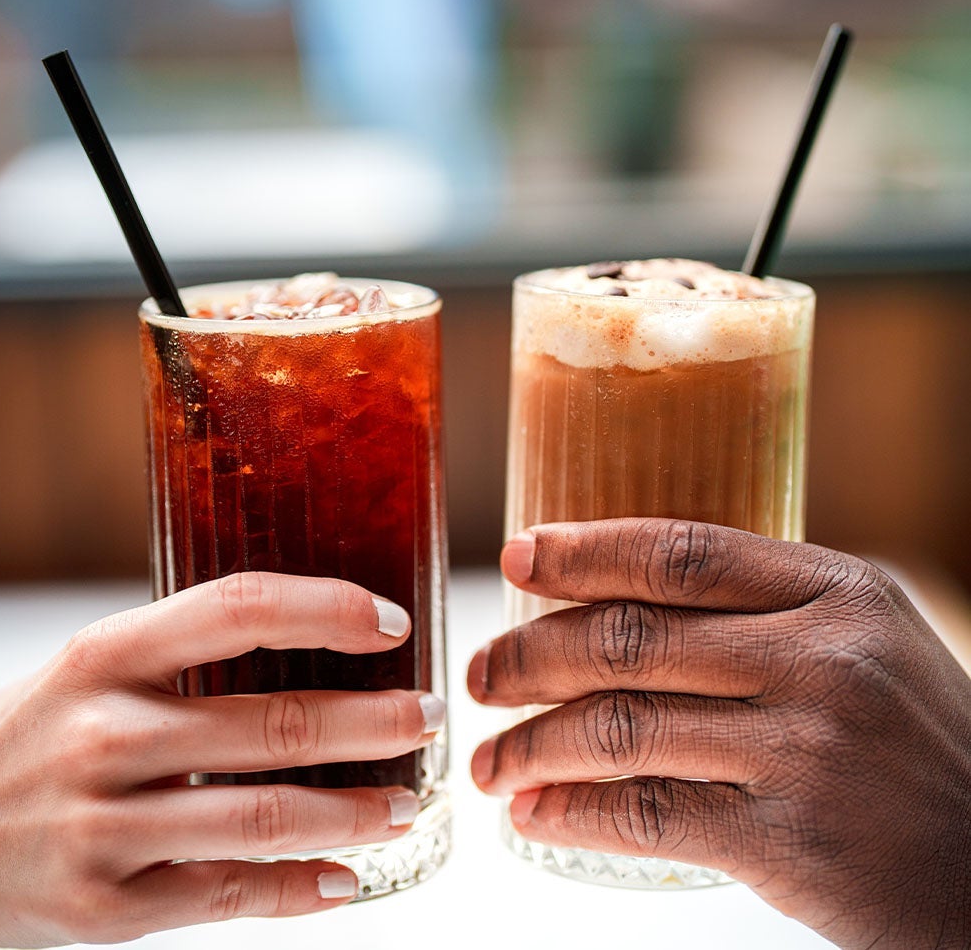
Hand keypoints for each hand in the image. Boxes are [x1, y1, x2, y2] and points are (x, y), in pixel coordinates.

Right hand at [0, 573, 443, 948]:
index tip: (388, 622)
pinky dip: (298, 889)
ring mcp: (101, 828)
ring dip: (354, 811)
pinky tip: (346, 880)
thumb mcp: (81, 673)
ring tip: (406, 802)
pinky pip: (225, 896)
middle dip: (373, 722)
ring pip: (264, 817)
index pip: (239, 609)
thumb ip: (176, 656)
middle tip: (427, 715)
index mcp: (101, 655)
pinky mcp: (102, 909)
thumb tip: (305, 641)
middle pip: (274, 721)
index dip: (327, 608)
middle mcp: (104, 734)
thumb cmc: (20, 743)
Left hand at [468, 518, 970, 949]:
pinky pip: (648, 814)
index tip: (517, 558)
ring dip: (532, 744)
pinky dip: (573, 813)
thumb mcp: (863, 639)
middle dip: (531, 655)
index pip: (680, 554)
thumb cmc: (911, 738)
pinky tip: (533, 813)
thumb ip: (759, 609)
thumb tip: (615, 593)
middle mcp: (822, 660)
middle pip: (632, 639)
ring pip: (622, 728)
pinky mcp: (792, 843)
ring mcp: (807, 751)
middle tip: (481, 674)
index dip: (584, 551)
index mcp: (835, 591)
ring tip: (490, 759)